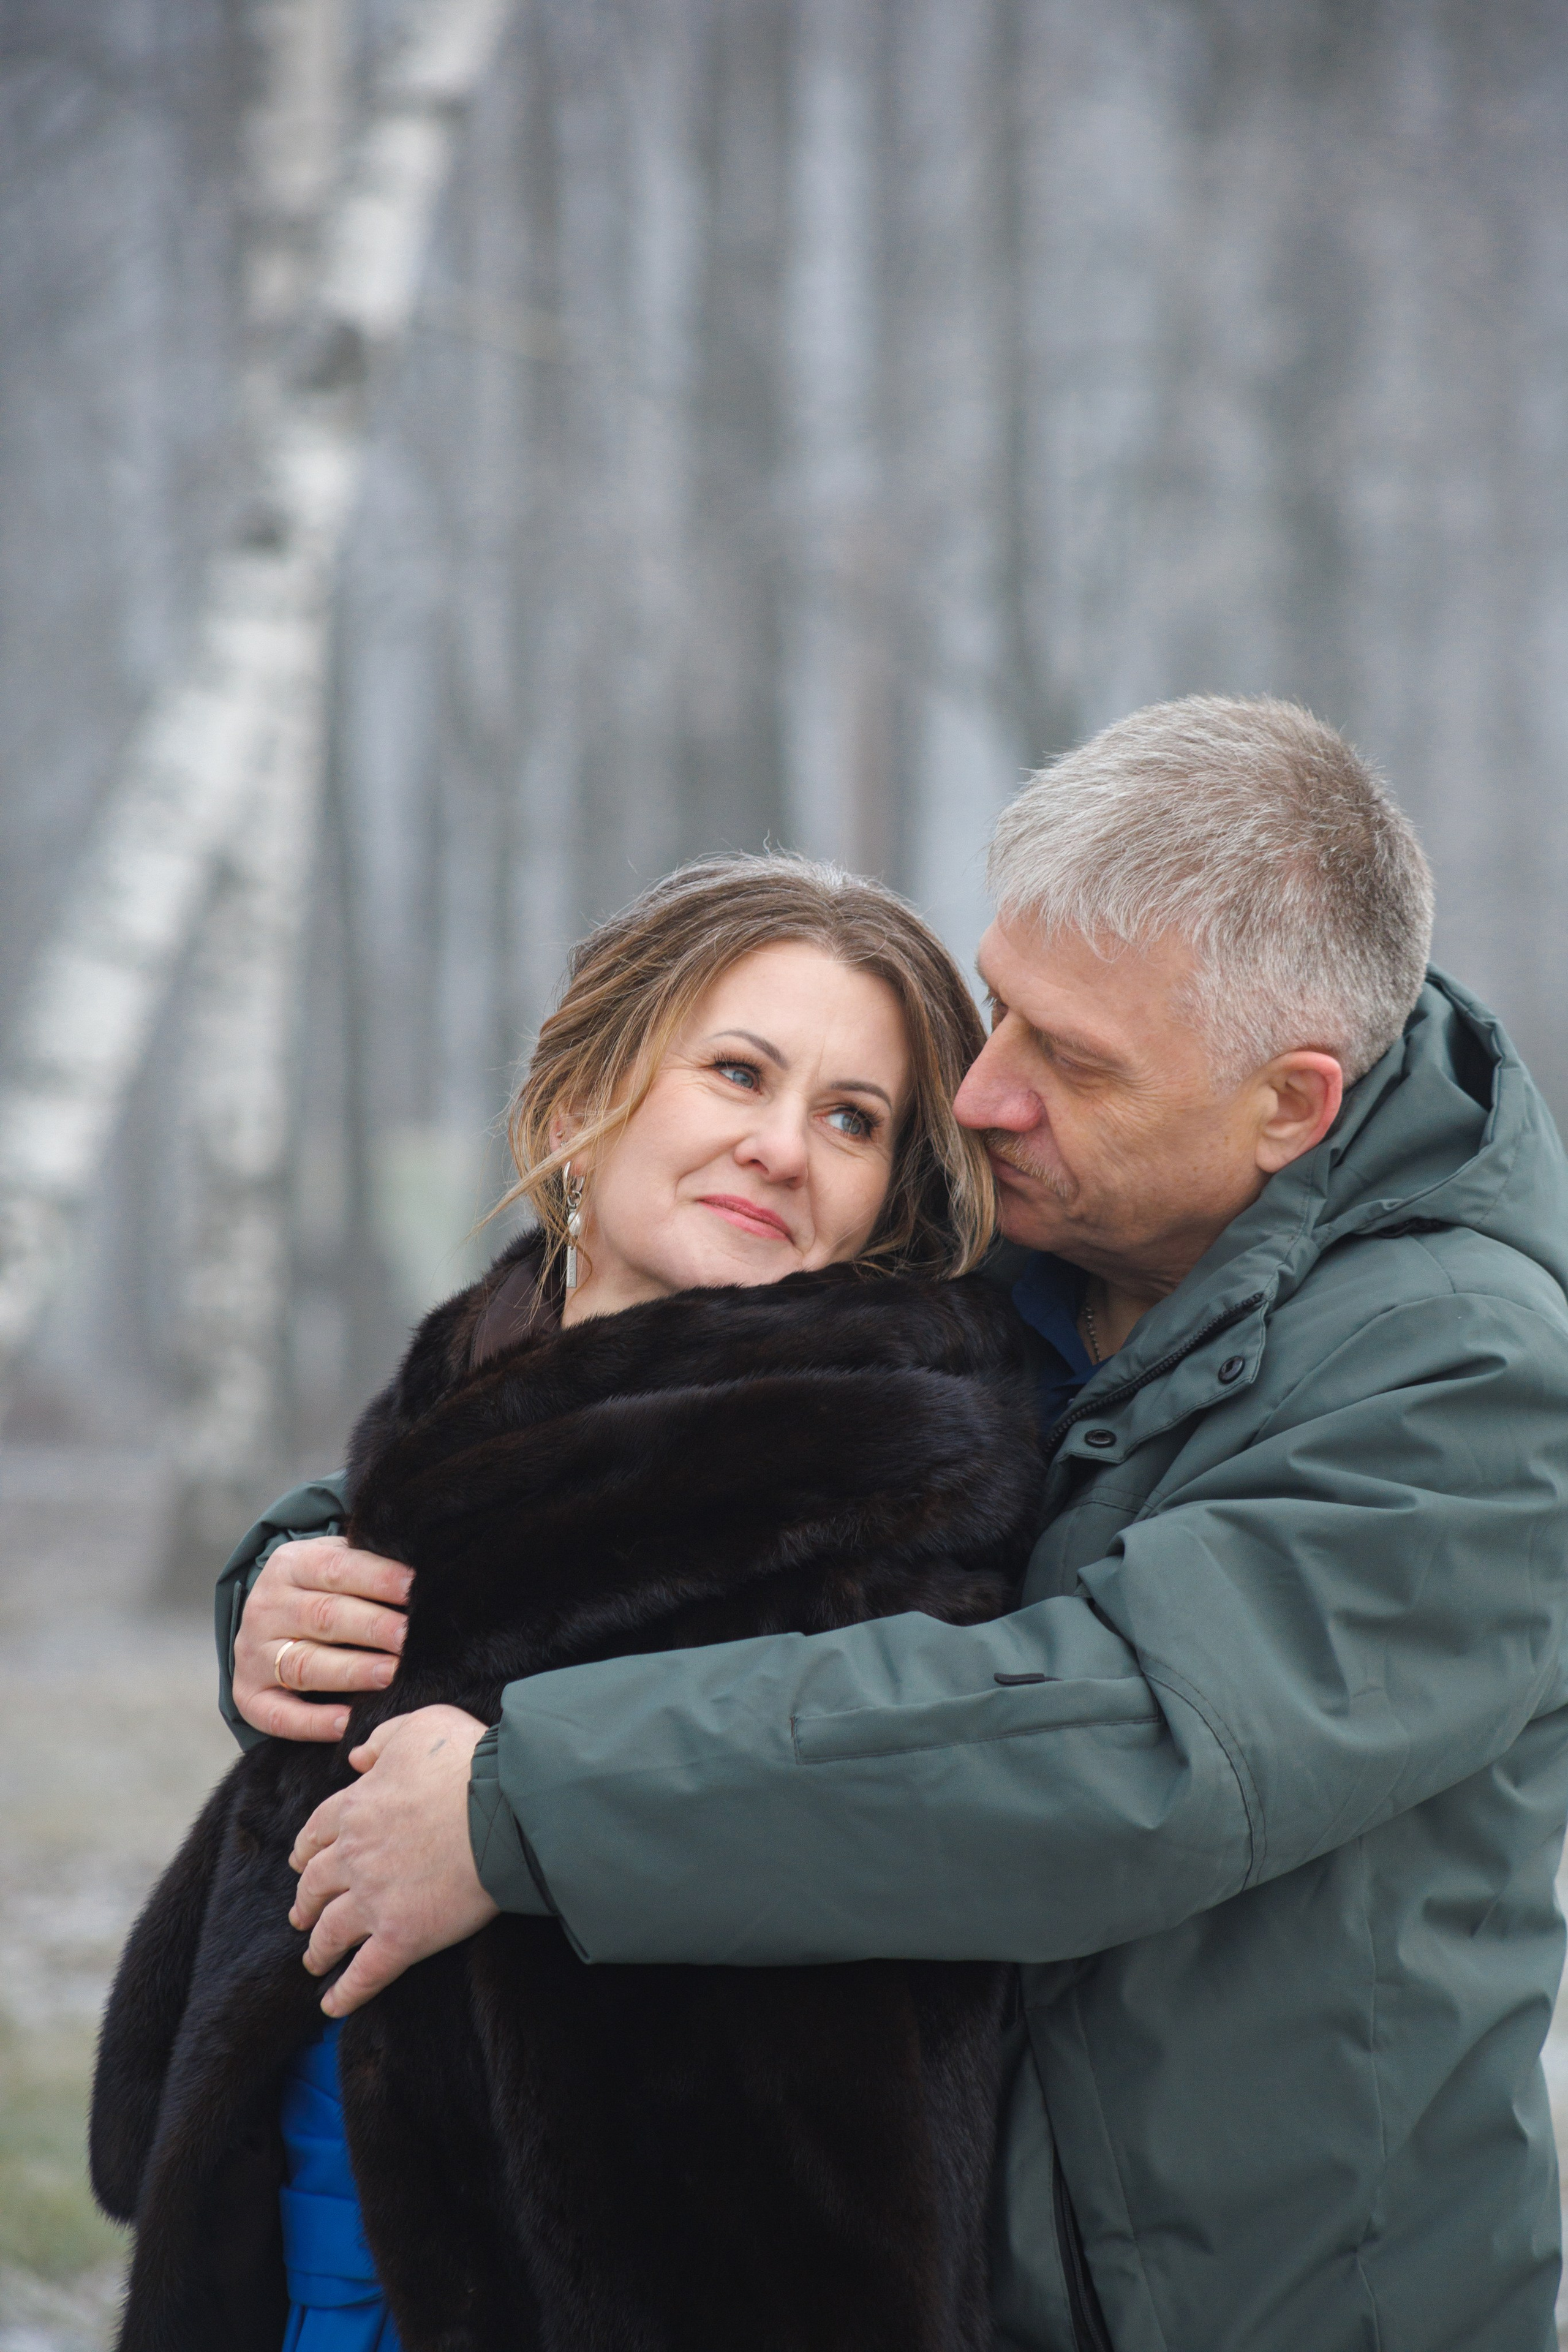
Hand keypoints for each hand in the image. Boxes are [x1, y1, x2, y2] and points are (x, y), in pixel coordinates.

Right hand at [234, 1535, 411, 1741]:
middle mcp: (266, 1608)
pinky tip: (347, 1722)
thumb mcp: (337, 1562)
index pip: (335, 1569)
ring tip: (392, 1674)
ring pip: (305, 1665)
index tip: (414, 1588)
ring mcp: (254, 1654)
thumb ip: (369, 1565)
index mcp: (290, 1565)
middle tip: (410, 1637)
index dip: (377, 1578)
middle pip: (323, 1617)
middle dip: (372, 1627)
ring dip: (352, 1672)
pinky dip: (313, 1722)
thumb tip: (425, 1576)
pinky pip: (279, 1715)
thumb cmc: (325, 1590)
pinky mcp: (249, 1695)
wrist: (269, 1618)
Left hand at [288, 1706, 498, 2014]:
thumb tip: (356, 1756)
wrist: (503, 1809)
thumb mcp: (421, 1725)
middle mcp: (354, 1856)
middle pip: (315, 1884)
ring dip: (318, 1948)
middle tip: (302, 1913)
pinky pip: (363, 1973)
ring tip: (314, 1959)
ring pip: (330, 1931)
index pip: (316, 1832)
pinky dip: (344, 1993)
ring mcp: (374, 1900)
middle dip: (306, 1901)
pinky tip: (332, 2005)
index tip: (302, 1861)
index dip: (306, 1849)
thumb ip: (383, 1739)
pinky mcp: (401, 1937)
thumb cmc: (468, 1761)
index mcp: (355, 1808)